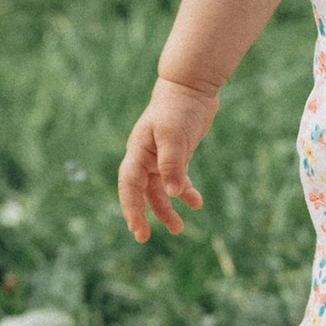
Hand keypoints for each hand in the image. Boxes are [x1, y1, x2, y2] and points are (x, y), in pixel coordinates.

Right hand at [118, 77, 216, 240]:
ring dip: (167, 209)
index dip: (131, 208)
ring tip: (179, 229)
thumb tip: (173, 194)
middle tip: (144, 238)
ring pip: (159, 190)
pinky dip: (185, 193)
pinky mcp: (176, 157)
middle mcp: (145, 158)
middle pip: (140, 192)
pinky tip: (196, 203)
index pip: (129, 186)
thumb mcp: (174, 135)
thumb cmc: (178, 108)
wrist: (191, 88)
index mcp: (138, 152)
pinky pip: (177, 181)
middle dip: (142, 215)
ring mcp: (160, 158)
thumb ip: (172, 164)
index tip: (137, 229)